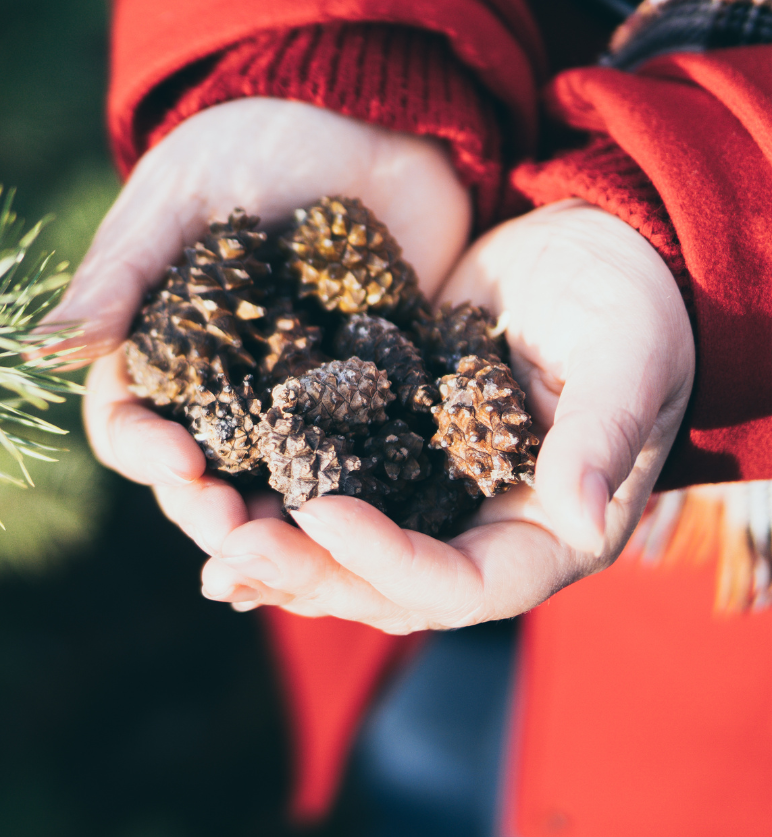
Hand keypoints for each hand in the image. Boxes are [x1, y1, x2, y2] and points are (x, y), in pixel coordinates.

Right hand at [43, 97, 472, 551]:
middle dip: (211, 511)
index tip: (176, 463)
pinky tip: (371, 528)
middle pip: (201, 473)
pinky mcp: (365, 394)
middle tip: (239, 540)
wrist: (366, 120)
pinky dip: (359, 496)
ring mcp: (294, 397)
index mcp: (159, 349)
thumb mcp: (176, 201)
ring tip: (301, 557)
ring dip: (281, 527)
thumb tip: (40, 352)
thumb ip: (119, 278)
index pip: (129, 421)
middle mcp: (220, 388)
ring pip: (276, 483)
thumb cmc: (252, 144)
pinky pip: (358, 457)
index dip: (143, 451)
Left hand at [199, 199, 694, 630]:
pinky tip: (215, 486)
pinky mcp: (389, 445)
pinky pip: (327, 482)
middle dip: (306, 571)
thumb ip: (605, 434)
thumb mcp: (629, 356)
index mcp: (546, 533)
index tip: (321, 511)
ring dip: (275, 549)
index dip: (388, 561)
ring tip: (206, 534)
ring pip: (343, 548)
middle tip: (229, 548)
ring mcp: (427, 492)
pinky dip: (274, 492)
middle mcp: (477, 529)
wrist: (589, 252)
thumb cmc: (631, 301)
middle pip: (383, 584)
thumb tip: (583, 516)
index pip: (462, 584)